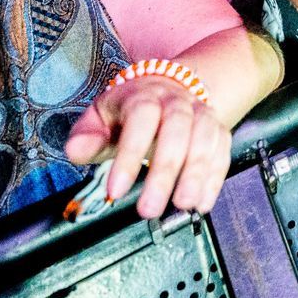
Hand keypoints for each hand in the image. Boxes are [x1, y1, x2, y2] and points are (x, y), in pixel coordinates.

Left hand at [65, 73, 231, 218]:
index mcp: (143, 95)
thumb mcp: (100, 118)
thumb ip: (87, 136)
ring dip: (196, 174)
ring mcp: (201, 113)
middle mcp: (176, 100)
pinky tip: (202, 203)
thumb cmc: (128, 111)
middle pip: (177, 128)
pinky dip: (214, 178)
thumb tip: (76, 151)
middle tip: (149, 209)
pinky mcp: (218, 130)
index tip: (116, 191)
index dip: (130, 154)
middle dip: (165, 171)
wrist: (168, 88)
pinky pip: (222, 151)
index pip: (141, 118)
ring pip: (206, 137)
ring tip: (182, 206)